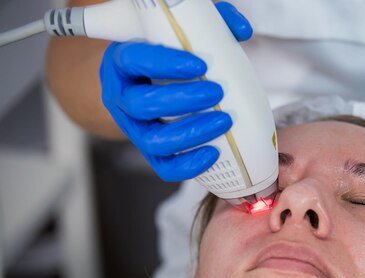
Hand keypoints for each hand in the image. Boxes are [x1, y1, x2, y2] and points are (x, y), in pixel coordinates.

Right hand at [99, 2, 252, 180]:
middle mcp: (121, 97)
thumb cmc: (162, 55)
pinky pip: (163, 166)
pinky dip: (188, 165)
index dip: (166, 64)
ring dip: (190, 134)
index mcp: (123, 61)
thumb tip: (242, 30)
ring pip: (151, 141)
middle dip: (183, 100)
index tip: (200, 64)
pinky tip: (213, 152)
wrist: (140, 83)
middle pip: (141, 104)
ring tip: (223, 122)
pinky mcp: (148, 150)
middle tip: (217, 91)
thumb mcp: (175, 35)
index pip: (135, 59)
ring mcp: (133, 127)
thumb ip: (208, 24)